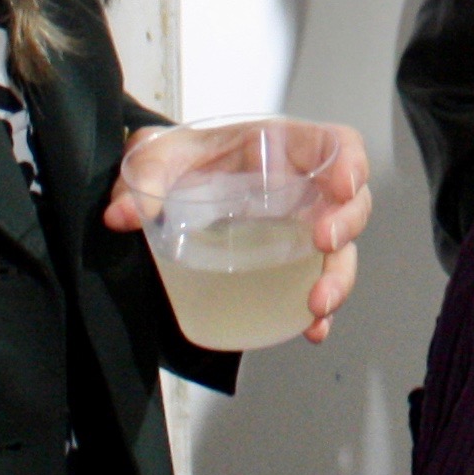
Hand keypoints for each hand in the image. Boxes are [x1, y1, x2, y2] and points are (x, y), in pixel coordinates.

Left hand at [104, 119, 373, 344]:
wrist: (170, 182)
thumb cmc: (182, 158)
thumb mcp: (161, 155)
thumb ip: (142, 177)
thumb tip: (122, 214)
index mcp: (283, 148)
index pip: (337, 145)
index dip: (352, 162)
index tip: (344, 185)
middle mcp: (301, 190)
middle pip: (350, 203)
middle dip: (347, 225)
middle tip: (324, 243)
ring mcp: (298, 229)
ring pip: (341, 252)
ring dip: (338, 278)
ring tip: (317, 305)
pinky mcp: (286, 263)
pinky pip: (313, 286)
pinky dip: (318, 312)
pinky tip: (310, 329)